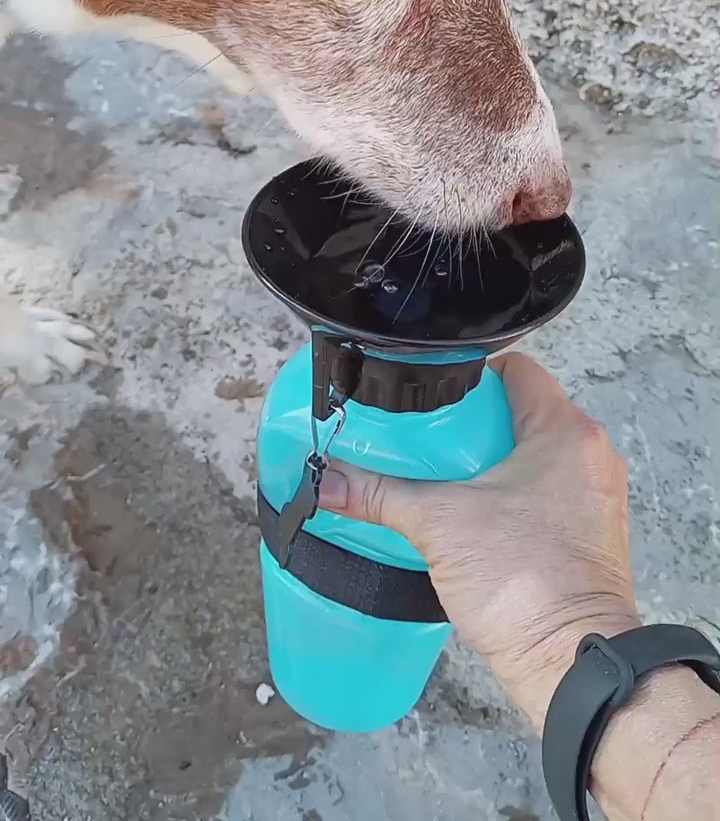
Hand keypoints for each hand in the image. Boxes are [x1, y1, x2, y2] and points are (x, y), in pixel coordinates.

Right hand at [318, 351, 640, 729]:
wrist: (569, 663)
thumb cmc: (524, 582)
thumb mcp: (438, 524)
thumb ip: (379, 494)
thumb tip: (330, 479)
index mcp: (565, 432)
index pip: (516, 370)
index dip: (471, 372)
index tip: (433, 389)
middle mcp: (591, 456)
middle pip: (523, 413)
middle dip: (473, 422)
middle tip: (427, 434)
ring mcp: (596, 496)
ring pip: (536, 456)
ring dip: (493, 460)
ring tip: (442, 473)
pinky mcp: (590, 534)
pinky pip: (548, 493)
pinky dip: (513, 494)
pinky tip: (472, 513)